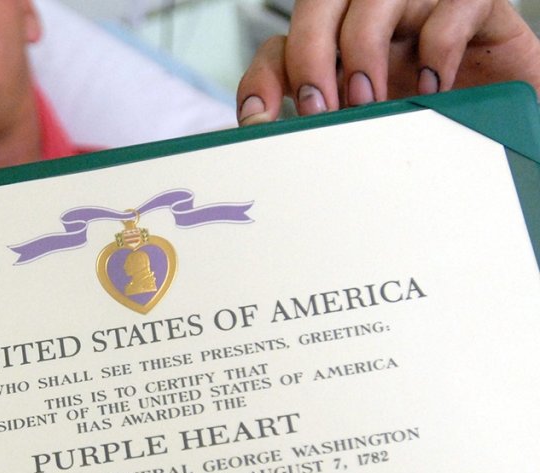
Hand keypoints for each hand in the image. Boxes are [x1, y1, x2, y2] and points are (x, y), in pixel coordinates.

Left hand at [236, 0, 539, 124]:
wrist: (507, 114)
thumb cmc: (433, 120)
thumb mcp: (371, 130)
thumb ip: (330, 132)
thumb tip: (284, 162)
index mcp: (337, 48)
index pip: (280, 47)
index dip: (264, 80)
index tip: (259, 121)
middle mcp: (371, 18)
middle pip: (317, 8)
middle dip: (309, 59)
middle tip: (319, 109)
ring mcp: (418, 5)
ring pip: (373, 0)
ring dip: (362, 52)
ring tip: (369, 102)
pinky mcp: (472, 5)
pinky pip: (448, 7)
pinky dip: (437, 48)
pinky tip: (433, 89)